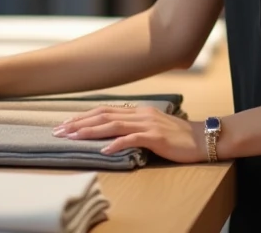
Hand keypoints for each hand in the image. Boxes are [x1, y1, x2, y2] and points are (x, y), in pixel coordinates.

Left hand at [52, 106, 207, 162]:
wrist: (201, 138)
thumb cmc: (177, 136)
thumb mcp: (152, 127)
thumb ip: (134, 127)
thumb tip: (112, 133)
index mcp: (138, 110)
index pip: (104, 110)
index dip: (83, 117)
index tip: (65, 124)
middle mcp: (140, 113)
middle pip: (103, 115)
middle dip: (79, 123)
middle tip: (59, 131)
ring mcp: (148, 124)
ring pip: (113, 125)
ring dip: (90, 132)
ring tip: (73, 138)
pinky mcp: (156, 137)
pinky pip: (132, 139)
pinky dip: (116, 144)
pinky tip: (104, 151)